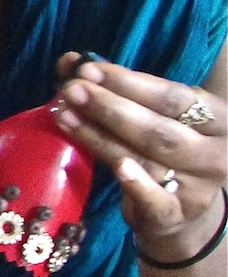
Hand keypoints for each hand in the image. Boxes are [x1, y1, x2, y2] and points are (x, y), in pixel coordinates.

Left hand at [53, 52, 226, 257]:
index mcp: (216, 118)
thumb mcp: (148, 114)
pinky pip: (157, 201)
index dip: (127, 82)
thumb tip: (70, 62)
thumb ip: (113, 88)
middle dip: (110, 108)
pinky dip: (138, 185)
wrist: (176, 206)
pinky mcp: (177, 214)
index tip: (86, 70)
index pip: (172, 97)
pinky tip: (117, 168)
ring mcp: (198, 187)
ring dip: (101, 136)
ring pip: (147, 159)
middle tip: (71, 90)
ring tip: (64, 115)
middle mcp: (214, 152)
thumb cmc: (160, 148)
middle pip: (159, 129)